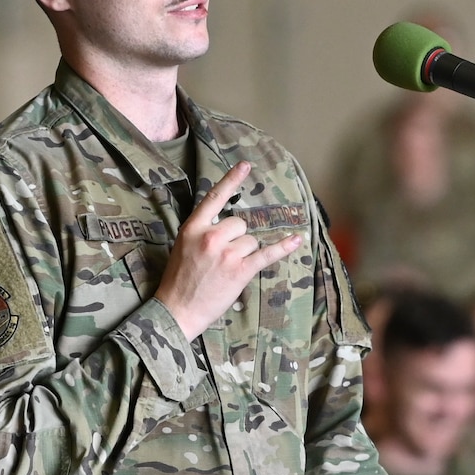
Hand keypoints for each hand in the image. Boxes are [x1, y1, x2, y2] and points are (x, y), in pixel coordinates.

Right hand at [153, 163, 304, 337]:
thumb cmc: (179, 280)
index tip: (246, 165)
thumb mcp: (183, 246)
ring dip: (246, 253)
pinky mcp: (240, 270)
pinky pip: (266, 254)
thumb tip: (228, 225)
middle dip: (238, 238)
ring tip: (227, 270)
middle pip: (240, 223)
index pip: (215, 197)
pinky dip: (283, 248)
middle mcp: (210, 236)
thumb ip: (203, 231)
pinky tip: (297, 240)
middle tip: (223, 259)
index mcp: (193, 228)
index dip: (232, 180)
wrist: (177, 309)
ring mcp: (226, 253)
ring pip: (251, 241)